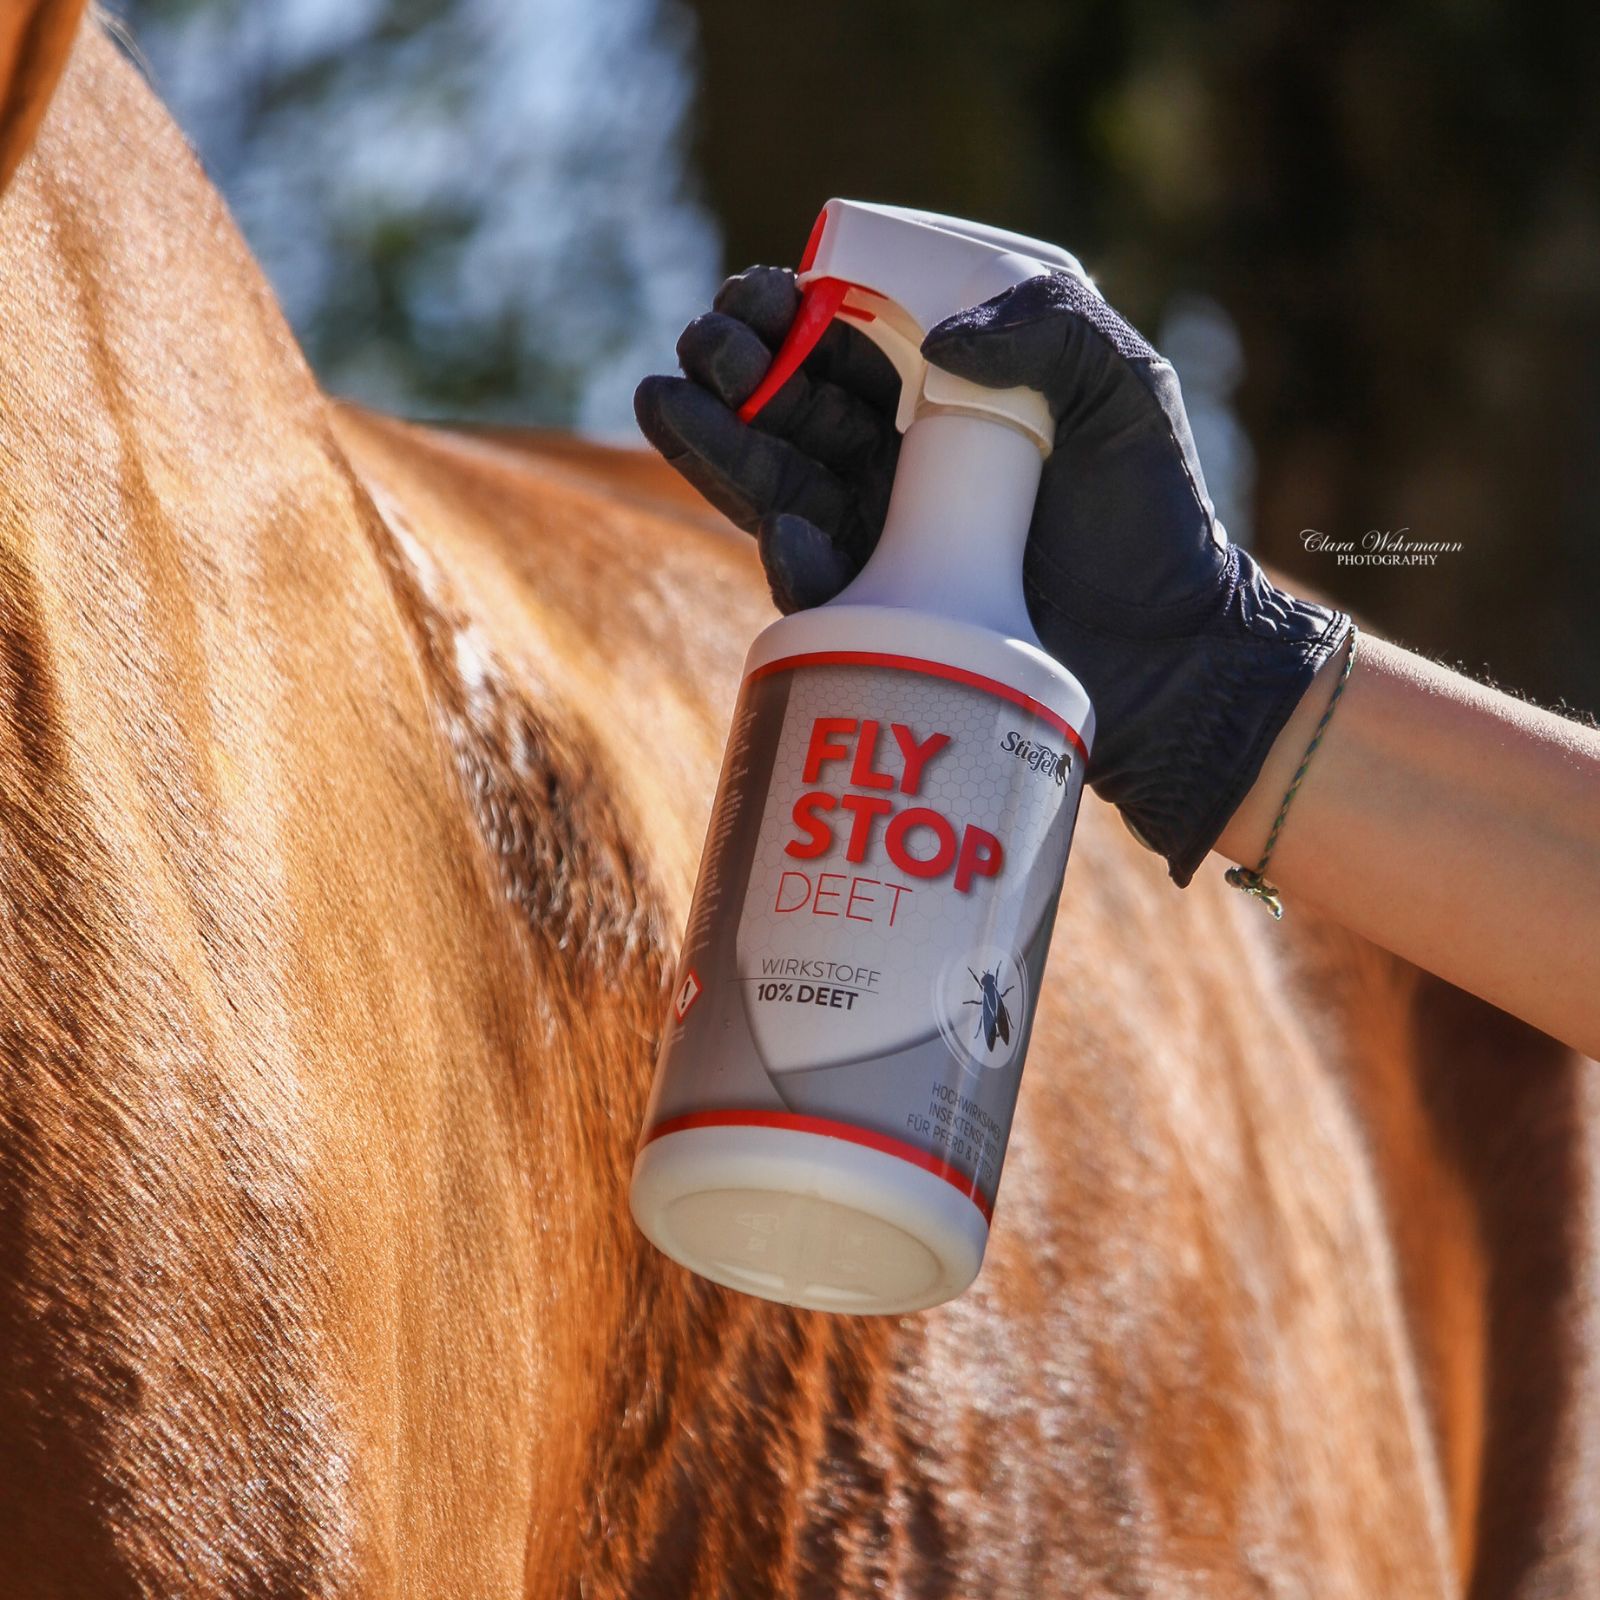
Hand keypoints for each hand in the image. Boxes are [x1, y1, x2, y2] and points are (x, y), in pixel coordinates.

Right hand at [635, 265, 1350, 885]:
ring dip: (717, 442)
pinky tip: (792, 530)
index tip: (758, 295)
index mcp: (942, 388)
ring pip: (775, 479)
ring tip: (671, 401)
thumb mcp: (1123, 387)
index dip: (788, 309)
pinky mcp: (877, 608)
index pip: (842, 335)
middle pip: (788, 402)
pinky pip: (813, 579)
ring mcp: (880, 532)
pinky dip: (795, 557)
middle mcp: (895, 456)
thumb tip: (941, 342)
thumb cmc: (1154, 512)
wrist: (1170, 651)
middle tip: (709, 346)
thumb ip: (1052, 324)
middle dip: (735, 367)